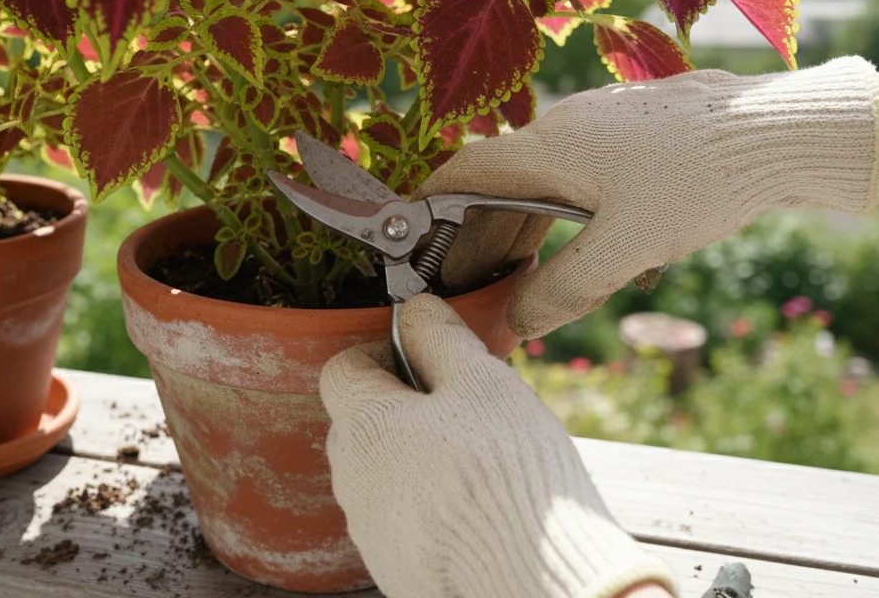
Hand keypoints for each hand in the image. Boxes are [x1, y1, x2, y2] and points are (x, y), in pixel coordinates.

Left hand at [321, 294, 676, 597]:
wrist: (534, 581)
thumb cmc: (510, 476)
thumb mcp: (484, 384)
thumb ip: (442, 339)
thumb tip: (417, 309)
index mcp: (362, 425)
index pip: (343, 367)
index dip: (387, 351)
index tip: (433, 358)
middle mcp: (350, 480)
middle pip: (362, 421)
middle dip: (407, 405)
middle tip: (469, 410)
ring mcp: (368, 531)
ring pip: (383, 472)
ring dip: (419, 457)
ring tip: (483, 464)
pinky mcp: (392, 567)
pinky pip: (401, 519)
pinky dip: (430, 506)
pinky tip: (479, 509)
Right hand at [418, 56, 878, 338]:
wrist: (786, 129)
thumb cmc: (701, 182)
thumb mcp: (628, 248)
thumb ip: (565, 289)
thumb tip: (519, 324)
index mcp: (549, 147)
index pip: (463, 170)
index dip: (430, 204)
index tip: (412, 239)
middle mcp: (568, 125)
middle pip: (504, 181)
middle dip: (485, 233)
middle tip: (477, 283)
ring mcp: (608, 122)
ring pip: (550, 179)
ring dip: (535, 228)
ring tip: (537, 279)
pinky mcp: (643, 129)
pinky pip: (591, 174)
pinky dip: (578, 213)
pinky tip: (613, 253)